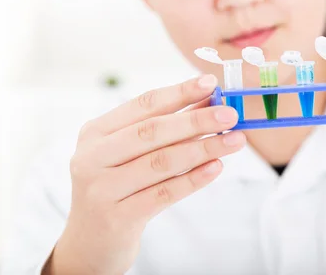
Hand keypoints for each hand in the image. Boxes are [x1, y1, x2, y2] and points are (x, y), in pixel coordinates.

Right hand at [44, 75, 244, 274]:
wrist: (90, 241)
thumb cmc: (117, 187)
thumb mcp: (129, 154)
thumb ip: (163, 129)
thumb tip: (208, 102)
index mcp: (95, 133)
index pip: (142, 105)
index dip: (179, 93)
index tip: (210, 83)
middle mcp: (92, 157)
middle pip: (152, 132)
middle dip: (196, 120)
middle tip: (230, 115)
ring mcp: (102, 189)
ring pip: (161, 162)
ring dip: (203, 148)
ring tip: (234, 141)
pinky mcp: (117, 218)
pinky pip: (163, 193)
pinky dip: (193, 179)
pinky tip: (216, 167)